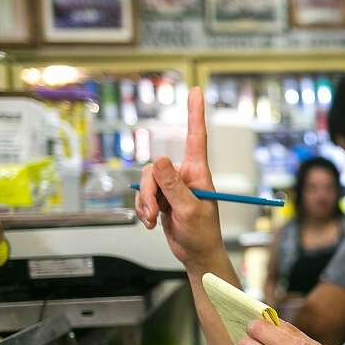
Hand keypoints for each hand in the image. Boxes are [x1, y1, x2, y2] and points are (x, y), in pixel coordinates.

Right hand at [135, 87, 224, 272]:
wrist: (196, 254)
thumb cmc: (202, 234)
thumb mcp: (189, 210)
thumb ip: (173, 185)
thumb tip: (160, 159)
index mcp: (198, 173)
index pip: (196, 137)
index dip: (195, 114)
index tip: (196, 90)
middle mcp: (184, 175)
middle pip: (155, 168)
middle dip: (149, 191)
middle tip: (155, 212)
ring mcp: (171, 186)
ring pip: (145, 182)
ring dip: (145, 203)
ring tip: (154, 220)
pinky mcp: (161, 198)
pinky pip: (143, 195)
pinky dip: (143, 209)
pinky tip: (151, 222)